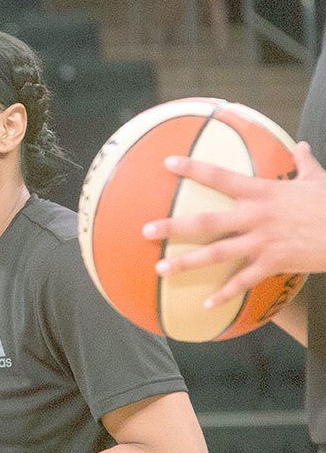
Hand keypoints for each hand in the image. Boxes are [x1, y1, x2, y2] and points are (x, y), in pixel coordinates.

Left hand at [142, 143, 325, 306]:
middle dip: (173, 227)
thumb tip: (299, 146)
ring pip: (216, 254)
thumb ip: (303, 163)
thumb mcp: (318, 179)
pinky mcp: (274, 263)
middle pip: (206, 222)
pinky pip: (243, 281)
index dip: (193, 168)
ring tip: (160, 269)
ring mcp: (263, 241)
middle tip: (144, 231)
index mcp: (262, 192)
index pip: (220, 177)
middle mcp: (256, 216)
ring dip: (187, 263)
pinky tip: (205, 305)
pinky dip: (224, 294)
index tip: (168, 163)